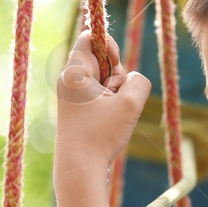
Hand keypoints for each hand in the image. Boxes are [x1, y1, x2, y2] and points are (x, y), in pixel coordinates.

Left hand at [54, 30, 150, 175]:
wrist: (78, 169)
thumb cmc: (100, 136)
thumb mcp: (129, 104)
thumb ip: (138, 81)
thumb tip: (133, 80)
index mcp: (74, 72)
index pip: (89, 36)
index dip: (109, 43)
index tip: (116, 63)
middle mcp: (69, 80)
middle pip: (100, 58)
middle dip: (116, 73)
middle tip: (114, 96)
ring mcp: (71, 96)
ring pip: (102, 78)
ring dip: (115, 90)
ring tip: (112, 113)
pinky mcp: (76, 110)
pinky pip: (99, 94)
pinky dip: (110, 103)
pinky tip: (109, 121)